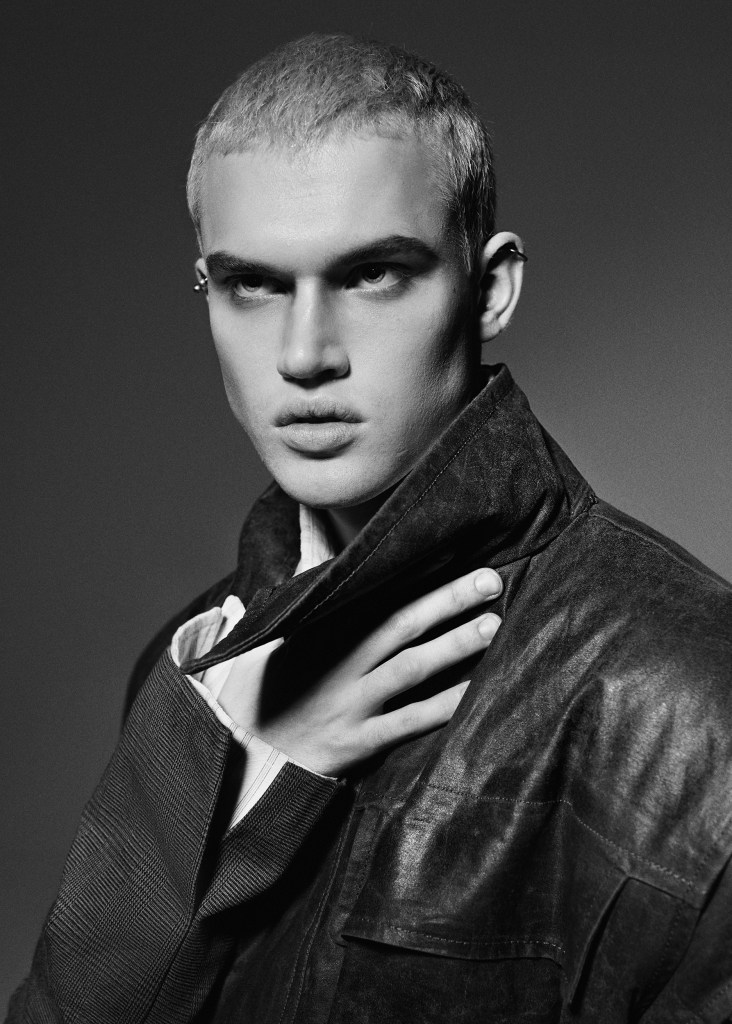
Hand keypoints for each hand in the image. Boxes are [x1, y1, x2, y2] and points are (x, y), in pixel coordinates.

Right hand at [217, 567, 501, 774]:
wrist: (242, 751)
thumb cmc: (264, 689)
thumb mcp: (274, 635)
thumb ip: (303, 593)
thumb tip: (314, 540)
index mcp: (323, 631)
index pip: (376, 594)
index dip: (416, 573)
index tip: (452, 549)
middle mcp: (340, 662)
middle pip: (402, 623)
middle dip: (448, 599)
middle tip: (491, 580)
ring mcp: (350, 701)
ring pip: (410, 668)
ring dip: (453, 646)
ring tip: (493, 626)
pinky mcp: (358, 741)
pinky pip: (409, 722)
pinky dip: (443, 707)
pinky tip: (475, 694)